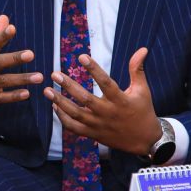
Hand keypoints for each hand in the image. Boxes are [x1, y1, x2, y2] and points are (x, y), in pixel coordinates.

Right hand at [0, 15, 42, 114]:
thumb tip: (4, 17)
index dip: (1, 36)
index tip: (12, 28)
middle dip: (14, 58)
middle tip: (30, 54)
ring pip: (3, 81)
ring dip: (21, 79)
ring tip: (39, 76)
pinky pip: (2, 98)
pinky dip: (14, 96)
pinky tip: (27, 93)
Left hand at [44, 48, 162, 154]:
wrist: (144, 140)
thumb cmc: (143, 110)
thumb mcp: (142, 90)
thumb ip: (137, 70)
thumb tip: (142, 49)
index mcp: (121, 100)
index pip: (106, 83)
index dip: (94, 69)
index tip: (81, 56)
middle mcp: (108, 113)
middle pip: (85, 99)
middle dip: (69, 86)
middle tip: (54, 74)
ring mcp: (99, 125)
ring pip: (76, 114)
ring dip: (60, 102)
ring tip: (47, 90)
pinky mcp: (93, 134)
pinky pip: (74, 127)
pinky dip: (62, 118)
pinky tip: (54, 106)